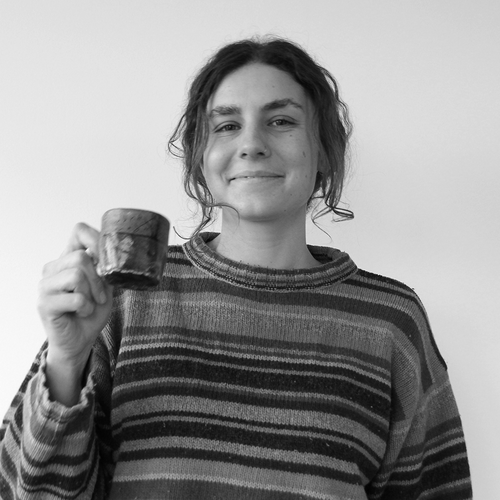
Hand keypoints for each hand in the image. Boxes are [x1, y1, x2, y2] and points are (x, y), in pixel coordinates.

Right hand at [38, 223, 112, 403]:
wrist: (80, 340)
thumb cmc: (92, 311)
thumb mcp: (106, 285)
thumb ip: (107, 267)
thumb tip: (121, 251)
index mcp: (68, 258)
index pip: (79, 231)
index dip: (97, 240)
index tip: (106, 261)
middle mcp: (52, 268)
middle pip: (80, 257)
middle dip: (98, 278)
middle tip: (101, 295)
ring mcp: (45, 285)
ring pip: (76, 275)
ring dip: (92, 293)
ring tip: (91, 303)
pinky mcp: (44, 304)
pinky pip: (75, 298)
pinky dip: (86, 307)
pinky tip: (82, 312)